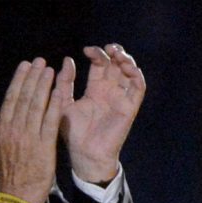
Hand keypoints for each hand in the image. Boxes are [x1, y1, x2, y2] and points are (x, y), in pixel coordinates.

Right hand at [0, 60, 63, 201]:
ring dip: (43, 86)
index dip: (19, 80)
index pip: (11, 99)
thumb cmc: (7, 172)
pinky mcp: (44, 145)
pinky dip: (54, 105)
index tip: (25, 65)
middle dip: (32, 77)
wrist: (16, 195)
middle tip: (40, 60)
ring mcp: (29, 137)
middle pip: (24, 98)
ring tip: (50, 69)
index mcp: (3, 129)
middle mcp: (14, 129)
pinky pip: (50, 121)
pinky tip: (59, 91)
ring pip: (36, 106)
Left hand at [61, 44, 145, 184]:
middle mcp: (110, 91)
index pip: (100, 66)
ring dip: (126, 60)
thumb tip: (67, 60)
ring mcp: (121, 98)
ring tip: (117, 53)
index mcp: (95, 90)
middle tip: (108, 48)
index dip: (96, 55)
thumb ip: (65, 83)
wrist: (85, 154)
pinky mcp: (130, 107)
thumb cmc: (73, 132)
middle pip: (117, 65)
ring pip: (130, 73)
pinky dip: (136, 75)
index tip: (86, 50)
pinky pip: (138, 88)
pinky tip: (127, 67)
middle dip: (114, 53)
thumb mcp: (63, 103)